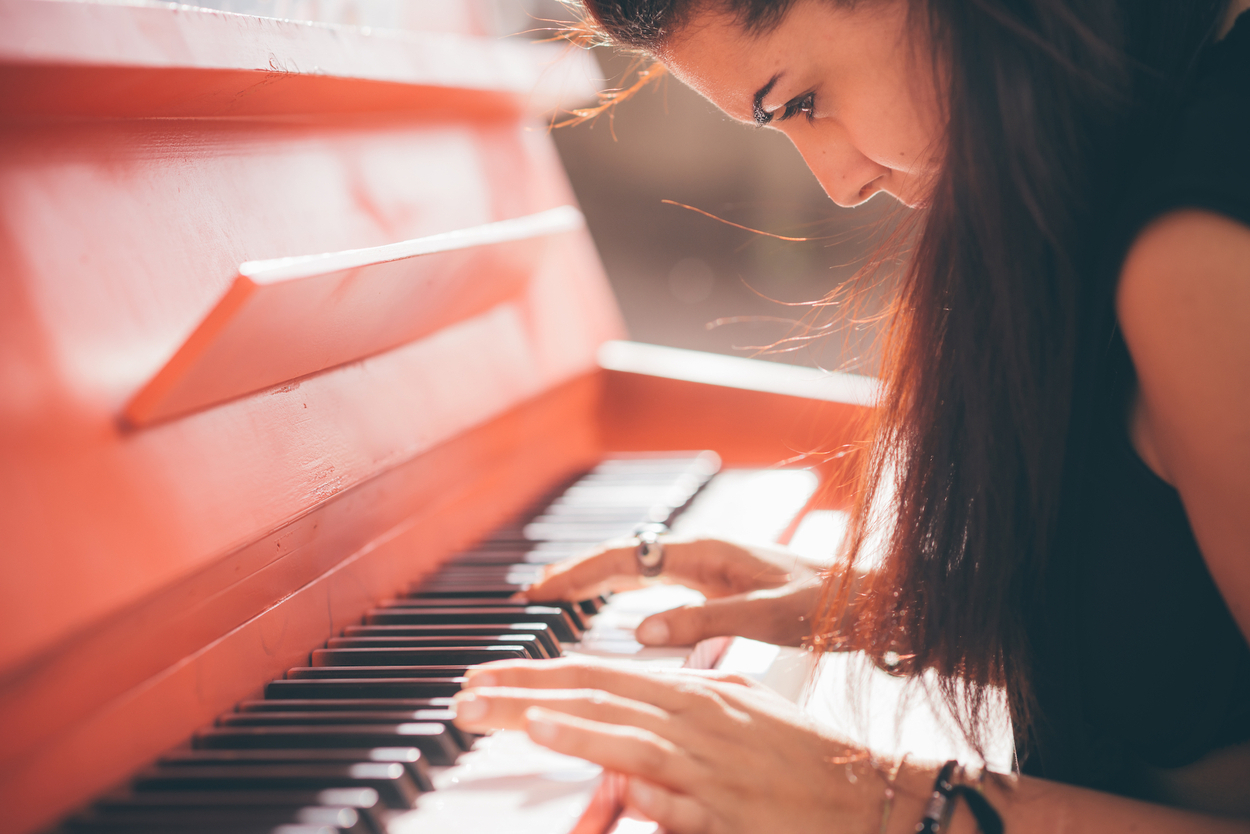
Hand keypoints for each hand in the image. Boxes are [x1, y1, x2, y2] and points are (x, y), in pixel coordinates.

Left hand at [453, 658, 892, 833]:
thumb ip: (689, 710)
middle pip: (596, 693)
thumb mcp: (743, 715)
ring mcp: (706, 761)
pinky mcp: (722, 807)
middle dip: (525, 690)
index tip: (490, 676)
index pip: (601, 674)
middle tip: (468, 694)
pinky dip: (619, 768)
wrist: (873, 798)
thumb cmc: (805, 762)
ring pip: (622, 730)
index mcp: (696, 692)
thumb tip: (636, 736)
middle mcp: (695, 717)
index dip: (540, 673)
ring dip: (560, 720)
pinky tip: (580, 756)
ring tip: (505, 712)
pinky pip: (665, 788)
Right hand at [524, 537, 824, 646]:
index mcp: (707, 551)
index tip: (540, 590)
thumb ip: (704, 623)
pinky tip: (613, 603)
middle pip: (623, 556)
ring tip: (558, 594)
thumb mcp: (767, 617)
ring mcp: (710, 566)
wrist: (871, 602)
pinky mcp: (720, 582)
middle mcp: (703, 552)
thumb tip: (639, 632)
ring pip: (638, 566)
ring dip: (596, 578)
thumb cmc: (828, 606)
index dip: (578, 573)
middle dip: (576, 572)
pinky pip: (657, 580)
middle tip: (533, 592)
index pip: (625, 556)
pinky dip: (623, 588)